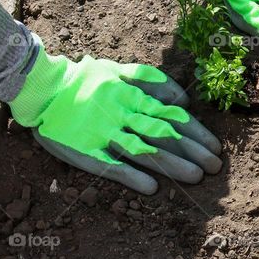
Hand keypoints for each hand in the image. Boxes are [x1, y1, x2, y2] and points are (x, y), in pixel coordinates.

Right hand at [8, 43, 221, 194]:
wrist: (43, 88)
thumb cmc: (85, 79)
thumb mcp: (118, 70)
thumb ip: (151, 81)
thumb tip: (183, 100)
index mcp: (132, 95)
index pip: (172, 115)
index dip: (196, 132)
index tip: (215, 147)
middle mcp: (122, 114)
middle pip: (164, 134)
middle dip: (192, 151)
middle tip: (215, 168)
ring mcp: (104, 133)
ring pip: (143, 150)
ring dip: (171, 165)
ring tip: (195, 178)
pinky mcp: (86, 151)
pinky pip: (112, 165)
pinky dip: (132, 177)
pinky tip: (152, 189)